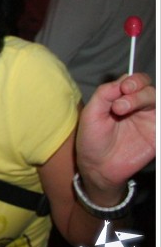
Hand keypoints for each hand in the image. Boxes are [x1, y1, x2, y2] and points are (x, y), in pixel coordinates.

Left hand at [76, 73, 155, 194]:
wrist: (97, 166)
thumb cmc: (92, 139)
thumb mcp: (91, 113)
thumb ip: (105, 94)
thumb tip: (123, 80)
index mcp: (122, 98)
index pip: (135, 81)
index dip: (132, 81)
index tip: (122, 88)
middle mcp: (138, 107)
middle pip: (148, 89)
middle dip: (137, 91)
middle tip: (119, 105)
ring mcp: (150, 120)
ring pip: (157, 100)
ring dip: (144, 98)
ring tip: (121, 109)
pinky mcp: (156, 135)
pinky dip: (159, 116)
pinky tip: (150, 121)